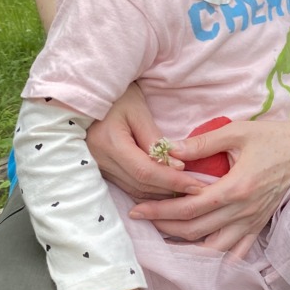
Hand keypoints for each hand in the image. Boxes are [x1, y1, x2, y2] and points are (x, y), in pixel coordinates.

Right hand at [86, 83, 200, 199]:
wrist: (92, 94)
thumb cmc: (118, 97)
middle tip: (198, 190)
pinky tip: (167, 191)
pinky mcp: (102, 170)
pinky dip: (149, 192)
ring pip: (134, 190)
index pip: (145, 171)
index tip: (196, 184)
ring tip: (187, 192)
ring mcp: (98, 168)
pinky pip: (128, 187)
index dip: (172, 181)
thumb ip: (154, 138)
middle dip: (170, 190)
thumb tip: (177, 165)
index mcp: (109, 143)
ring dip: (161, 195)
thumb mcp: (138, 110)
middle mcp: (100, 160)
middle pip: (140, 185)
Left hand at [130, 116, 289, 249]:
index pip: (188, 208)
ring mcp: (252, 222)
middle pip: (194, 231)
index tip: (138, 210)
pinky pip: (237, 252)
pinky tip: (200, 257)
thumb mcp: (237, 132)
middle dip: (164, 227)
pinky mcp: (260, 225)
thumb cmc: (273, 137)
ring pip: (212, 248)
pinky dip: (217, 259)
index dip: (160, 211)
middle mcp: (243, 211)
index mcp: (235, 188)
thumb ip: (202, 142)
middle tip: (142, 220)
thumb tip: (169, 150)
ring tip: (164, 237)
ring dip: (185, 247)